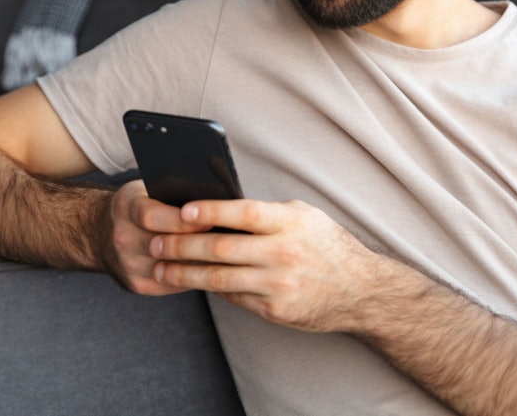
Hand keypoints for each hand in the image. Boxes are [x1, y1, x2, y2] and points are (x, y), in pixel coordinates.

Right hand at [103, 179, 214, 295]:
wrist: (100, 233)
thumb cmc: (136, 204)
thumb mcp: (146, 188)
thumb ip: (173, 190)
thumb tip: (214, 196)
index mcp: (126, 208)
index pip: (152, 217)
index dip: (183, 221)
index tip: (210, 221)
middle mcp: (123, 238)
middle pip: (165, 245)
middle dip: (198, 244)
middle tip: (227, 242)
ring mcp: (128, 264)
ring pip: (173, 268)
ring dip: (200, 264)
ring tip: (225, 257)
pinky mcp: (137, 284)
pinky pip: (173, 283)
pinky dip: (193, 276)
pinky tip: (211, 269)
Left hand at [147, 198, 384, 331]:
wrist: (361, 291)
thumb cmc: (327, 246)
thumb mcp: (305, 217)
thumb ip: (267, 213)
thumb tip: (220, 207)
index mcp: (289, 222)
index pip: (242, 212)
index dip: (209, 210)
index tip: (180, 211)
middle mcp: (283, 252)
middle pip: (221, 247)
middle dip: (181, 245)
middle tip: (155, 243)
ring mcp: (277, 283)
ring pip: (218, 277)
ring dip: (184, 273)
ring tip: (160, 268)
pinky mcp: (274, 308)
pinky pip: (233, 296)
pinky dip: (209, 288)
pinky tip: (191, 281)